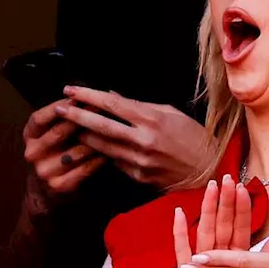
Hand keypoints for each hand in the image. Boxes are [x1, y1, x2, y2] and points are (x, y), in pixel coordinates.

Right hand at [22, 101, 104, 200]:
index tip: (77, 97)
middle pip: (57, 133)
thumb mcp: (53, 131)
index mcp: (29, 135)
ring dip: (95, 141)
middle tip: (101, 108)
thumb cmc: (57, 149)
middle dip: (81, 119)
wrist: (49, 186)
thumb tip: (86, 94)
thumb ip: (65, 115)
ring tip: (112, 131)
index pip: (39, 118)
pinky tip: (109, 153)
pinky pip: (83, 169)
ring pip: (74, 152)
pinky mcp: (58, 185)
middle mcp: (32, 153)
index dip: (57, 107)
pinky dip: (97, 160)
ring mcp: (44, 171)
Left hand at [55, 86, 208, 187]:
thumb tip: (110, 95)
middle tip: (58, 108)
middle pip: (101, 126)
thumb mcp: (170, 113)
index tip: (71, 90)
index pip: (112, 104)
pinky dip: (102, 152)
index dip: (88, 96)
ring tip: (70, 126)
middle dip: (76, 116)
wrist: (210, 171)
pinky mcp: (139, 177)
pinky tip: (94, 145)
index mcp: (152, 119)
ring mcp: (140, 161)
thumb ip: (138, 105)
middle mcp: (144, 140)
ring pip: (102, 146)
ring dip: (84, 136)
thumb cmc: (193, 137)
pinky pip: (113, 162)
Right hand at [160, 179, 250, 267]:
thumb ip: (265, 266)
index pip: (238, 229)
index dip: (241, 208)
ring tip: (211, 188)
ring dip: (208, 209)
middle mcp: (214, 257)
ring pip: (205, 230)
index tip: (245, 187)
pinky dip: (180, 231)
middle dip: (226, 201)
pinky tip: (180, 213)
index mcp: (231, 260)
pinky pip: (182, 248)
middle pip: (222, 224)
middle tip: (228, 177)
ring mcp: (199, 263)